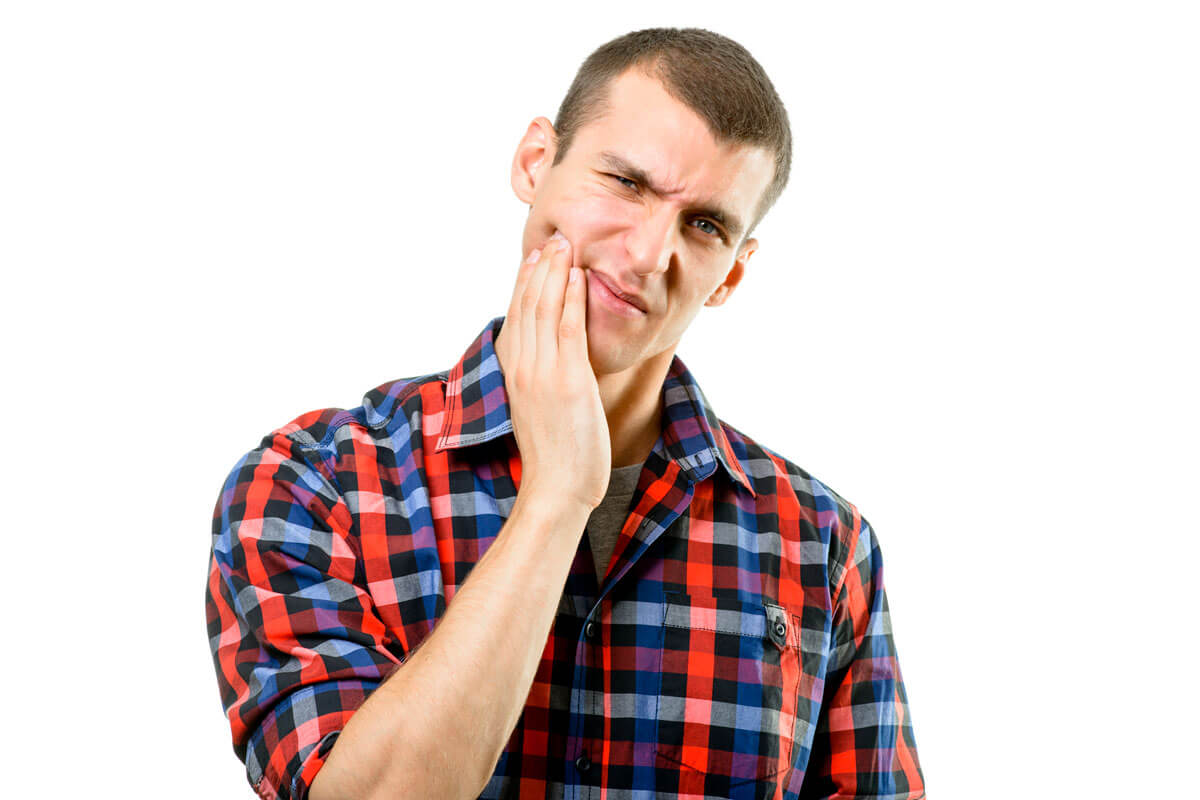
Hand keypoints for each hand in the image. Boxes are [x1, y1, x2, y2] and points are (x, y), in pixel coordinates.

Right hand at [495, 231, 610, 512]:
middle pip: (526, 305)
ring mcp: (543, 372)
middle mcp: (523, 367)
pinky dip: (571, 298)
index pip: (516, 317)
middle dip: (539, 268)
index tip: (533, 258)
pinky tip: (578, 276)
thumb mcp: (539, 411)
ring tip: (564, 244)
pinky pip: (567, 329)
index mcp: (514, 374)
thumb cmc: (555, 456)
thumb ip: (541, 382)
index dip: (524, 284)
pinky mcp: (567, 380)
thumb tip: (552, 366)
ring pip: (544, 309)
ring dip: (554, 272)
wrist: (556, 488)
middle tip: (551, 238)